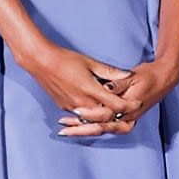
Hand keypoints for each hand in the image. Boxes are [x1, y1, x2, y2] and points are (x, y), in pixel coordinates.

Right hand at [19, 41, 135, 135]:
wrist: (40, 62)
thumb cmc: (65, 59)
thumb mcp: (90, 62)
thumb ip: (110, 72)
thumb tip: (128, 74)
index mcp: (91, 90)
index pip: (116, 105)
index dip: (129, 105)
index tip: (138, 102)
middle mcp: (82, 103)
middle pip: (106, 116)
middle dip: (120, 115)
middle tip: (131, 112)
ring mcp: (72, 107)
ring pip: (94, 119)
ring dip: (106, 118)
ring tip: (118, 115)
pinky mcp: (64, 106)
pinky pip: (82, 116)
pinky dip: (92, 116)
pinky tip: (98, 111)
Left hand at [57, 56, 178, 138]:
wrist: (164, 80)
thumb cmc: (148, 76)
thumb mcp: (133, 76)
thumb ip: (118, 84)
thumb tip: (106, 88)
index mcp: (129, 109)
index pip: (106, 116)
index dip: (90, 114)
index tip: (75, 111)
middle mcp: (127, 118)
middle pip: (99, 128)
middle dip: (80, 129)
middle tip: (63, 130)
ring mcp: (124, 121)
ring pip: (99, 129)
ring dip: (81, 130)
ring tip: (64, 130)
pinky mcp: (121, 119)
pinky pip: (103, 126)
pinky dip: (88, 126)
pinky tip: (74, 125)